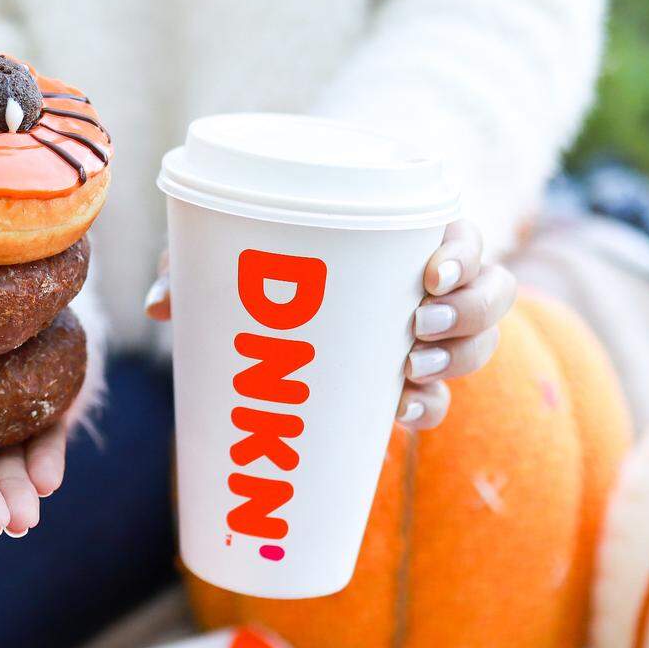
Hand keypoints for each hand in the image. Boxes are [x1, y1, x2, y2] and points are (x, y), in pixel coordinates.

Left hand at [143, 219, 515, 431]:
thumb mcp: (229, 258)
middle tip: (415, 324)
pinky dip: (430, 406)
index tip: (428, 274)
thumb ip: (197, 267)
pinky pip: (439, 398)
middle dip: (466, 313)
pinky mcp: (405, 380)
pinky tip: (402, 411)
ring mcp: (423, 336)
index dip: (464, 253)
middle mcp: (427, 286)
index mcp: (402, 239)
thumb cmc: (260, 265)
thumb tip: (158, 304)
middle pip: (491, 294)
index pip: (462, 236)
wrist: (276, 310)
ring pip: (478, 344)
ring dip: (456, 357)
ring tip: (408, 368)